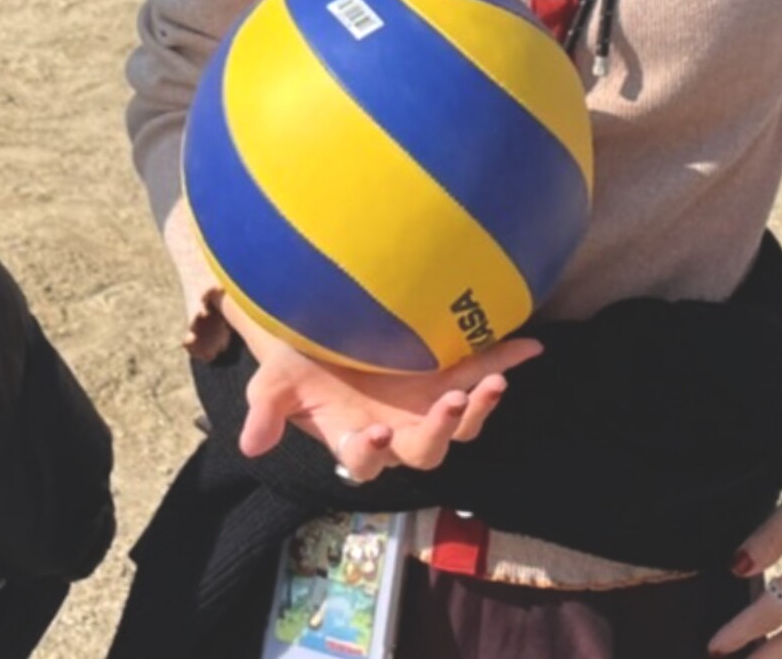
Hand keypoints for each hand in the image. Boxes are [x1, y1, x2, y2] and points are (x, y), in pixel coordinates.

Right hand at [217, 291, 542, 477]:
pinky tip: (531, 346)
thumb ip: (266, 409)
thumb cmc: (296, 357)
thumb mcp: (275, 378)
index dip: (371, 453)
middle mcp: (397, 429)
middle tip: (450, 405)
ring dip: (479, 409)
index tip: (375, 434)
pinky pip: (482, 372)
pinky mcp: (449, 373)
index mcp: (355, 438)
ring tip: (492, 384)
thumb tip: (250, 445)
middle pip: (426, 450)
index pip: (365, 459)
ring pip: (461, 424)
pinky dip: (506, 361)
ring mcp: (427, 404)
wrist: (321, 323)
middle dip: (440, 432)